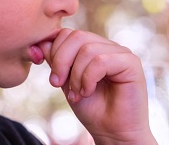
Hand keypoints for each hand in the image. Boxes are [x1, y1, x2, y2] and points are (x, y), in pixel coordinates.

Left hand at [37, 28, 156, 144]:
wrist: (113, 134)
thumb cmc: (92, 109)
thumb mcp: (66, 82)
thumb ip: (55, 61)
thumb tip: (37, 44)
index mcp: (93, 46)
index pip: (68, 34)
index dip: (54, 52)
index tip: (52, 78)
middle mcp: (108, 46)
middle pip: (77, 36)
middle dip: (61, 61)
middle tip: (57, 84)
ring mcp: (121, 53)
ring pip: (87, 49)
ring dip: (76, 75)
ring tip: (77, 94)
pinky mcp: (131, 63)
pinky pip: (101, 61)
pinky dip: (88, 78)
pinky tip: (88, 92)